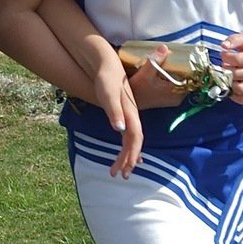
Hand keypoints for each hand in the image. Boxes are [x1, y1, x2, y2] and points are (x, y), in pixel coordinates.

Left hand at [92, 56, 142, 177]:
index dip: (132, 154)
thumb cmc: (107, 80)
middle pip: (134, 143)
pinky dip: (125, 149)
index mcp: (131, 114)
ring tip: (115, 171)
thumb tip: (120, 129)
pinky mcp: (123, 116)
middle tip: (120, 176)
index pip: (135, 138)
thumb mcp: (108, 95)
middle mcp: (132, 117)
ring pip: (130, 142)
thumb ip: (114, 112)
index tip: (126, 168)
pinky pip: (127, 137)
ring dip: (125, 157)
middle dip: (129, 160)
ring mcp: (129, 118)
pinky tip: (122, 157)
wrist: (106, 68)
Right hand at [126, 45, 189, 110]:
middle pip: (187, 79)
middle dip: (183, 68)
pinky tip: (166, 69)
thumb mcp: (145, 73)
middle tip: (178, 55)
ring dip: (177, 72)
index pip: (193, 80)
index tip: (187, 56)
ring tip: (171, 60)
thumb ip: (155, 60)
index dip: (191, 68)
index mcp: (177, 94)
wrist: (126, 102)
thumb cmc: (136, 90)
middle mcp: (177, 98)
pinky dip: (172, 77)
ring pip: (181, 82)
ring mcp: (172, 99)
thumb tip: (164, 47)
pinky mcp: (166, 98)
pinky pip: (175, 85)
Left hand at [220, 33, 242, 104]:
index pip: (238, 60)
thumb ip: (234, 39)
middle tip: (225, 65)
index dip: (226, 57)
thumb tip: (224, 46)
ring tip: (228, 75)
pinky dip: (234, 95)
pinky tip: (232, 85)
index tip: (223, 54)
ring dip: (230, 83)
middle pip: (237, 75)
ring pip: (239, 89)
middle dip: (226, 70)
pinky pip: (242, 99)